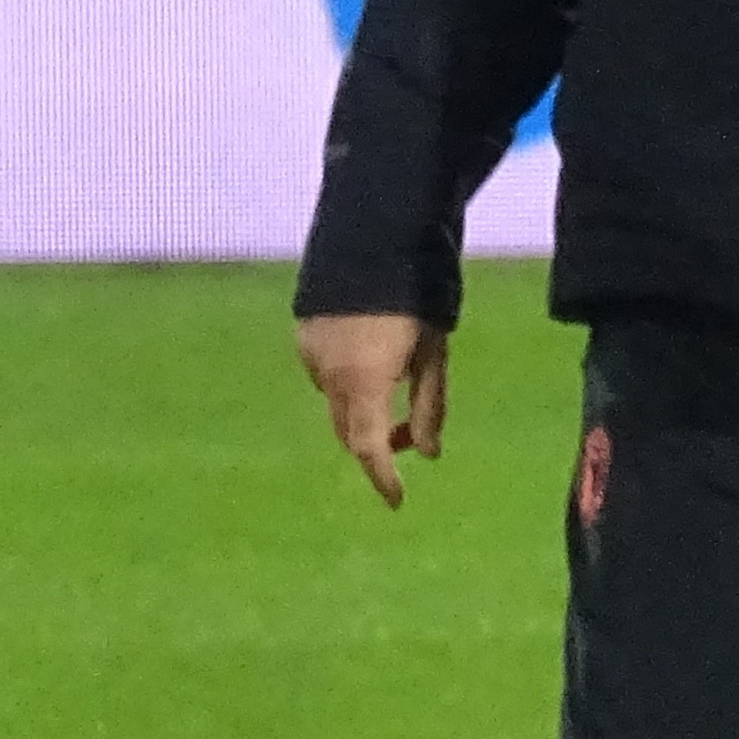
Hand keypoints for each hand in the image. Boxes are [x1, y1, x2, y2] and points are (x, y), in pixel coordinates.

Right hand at [298, 311, 447, 506]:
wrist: (373, 237)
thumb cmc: (417, 296)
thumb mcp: (434, 353)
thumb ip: (429, 406)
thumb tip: (430, 454)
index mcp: (365, 382)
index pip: (368, 447)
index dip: (382, 478)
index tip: (397, 501)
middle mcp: (329, 374)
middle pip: (349, 430)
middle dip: (377, 443)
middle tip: (410, 437)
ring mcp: (310, 354)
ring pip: (336, 402)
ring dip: (362, 409)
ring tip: (396, 383)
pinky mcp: (304, 334)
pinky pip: (325, 373)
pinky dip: (347, 381)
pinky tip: (370, 355)